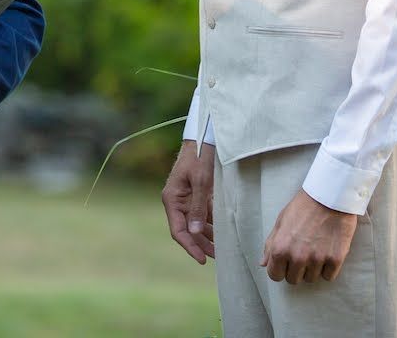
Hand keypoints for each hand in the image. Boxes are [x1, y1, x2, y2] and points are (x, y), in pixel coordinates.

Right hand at [162, 141, 216, 263]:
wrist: (206, 137)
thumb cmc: (201, 156)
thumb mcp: (201, 181)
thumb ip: (198, 207)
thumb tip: (195, 232)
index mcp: (172, 199)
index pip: (178, 230)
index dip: (189, 246)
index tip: (202, 259)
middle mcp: (178, 201)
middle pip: (187, 230)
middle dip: (201, 244)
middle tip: (217, 257)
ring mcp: (188, 199)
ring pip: (196, 224)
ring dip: (207, 237)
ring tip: (223, 249)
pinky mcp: (199, 195)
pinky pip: (204, 215)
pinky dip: (213, 225)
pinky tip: (223, 233)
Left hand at [260, 189, 357, 283]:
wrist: (329, 198)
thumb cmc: (302, 208)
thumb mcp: (280, 222)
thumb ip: (270, 245)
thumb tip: (263, 264)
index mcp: (280, 249)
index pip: (275, 276)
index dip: (279, 270)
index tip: (284, 264)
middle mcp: (298, 257)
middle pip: (293, 280)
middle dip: (295, 270)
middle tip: (301, 254)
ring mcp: (317, 259)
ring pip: (311, 279)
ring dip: (312, 269)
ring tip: (315, 250)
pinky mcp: (335, 259)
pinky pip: (328, 276)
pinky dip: (328, 268)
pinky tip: (326, 253)